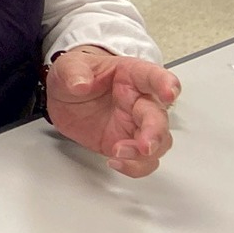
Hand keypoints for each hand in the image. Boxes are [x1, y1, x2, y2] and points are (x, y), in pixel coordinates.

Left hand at [46, 46, 180, 177]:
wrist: (64, 97)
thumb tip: (80, 83)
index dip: (166, 84)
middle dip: (155, 132)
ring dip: (145, 153)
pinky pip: (143, 160)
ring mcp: (136, 124)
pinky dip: (135, 166)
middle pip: (159, 116)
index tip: (169, 93)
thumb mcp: (68, 66)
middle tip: (144, 144)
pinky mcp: (127, 144)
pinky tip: (116, 162)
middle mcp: (140, 101)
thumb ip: (74, 72)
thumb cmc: (77, 76)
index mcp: (132, 76)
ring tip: (119, 152)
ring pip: (159, 142)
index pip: (154, 76)